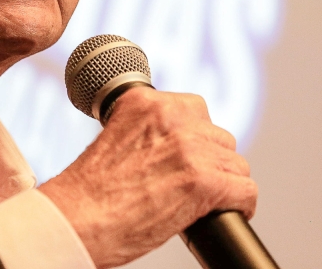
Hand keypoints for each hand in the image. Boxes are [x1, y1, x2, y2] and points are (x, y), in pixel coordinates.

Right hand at [39, 88, 256, 267]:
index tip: (185, 157)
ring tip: (201, 203)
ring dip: (223, 184)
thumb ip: (147, 130)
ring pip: (236, 164)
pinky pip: (245, 190)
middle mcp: (169, 117)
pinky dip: (239, 206)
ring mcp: (189, 148)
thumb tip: (177, 147)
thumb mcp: (115, 137)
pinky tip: (221, 214)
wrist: (77, 218)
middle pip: (219, 137)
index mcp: (145, 102)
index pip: (195, 110)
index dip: (193, 139)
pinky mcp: (203, 182)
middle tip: (188, 185)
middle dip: (209, 162)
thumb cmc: (88, 191)